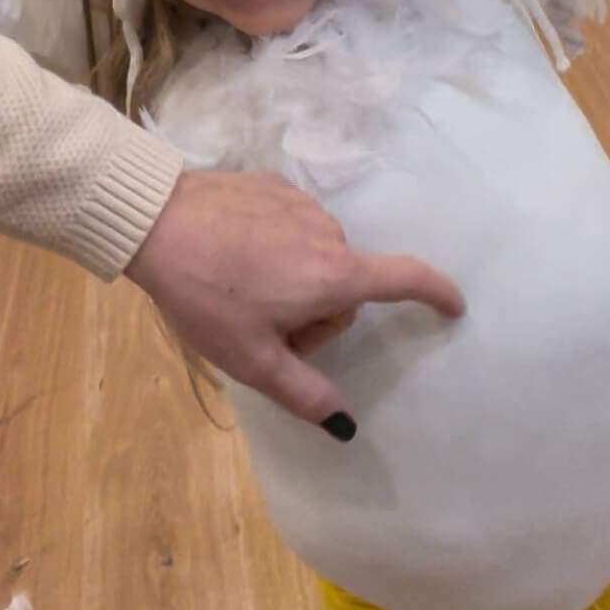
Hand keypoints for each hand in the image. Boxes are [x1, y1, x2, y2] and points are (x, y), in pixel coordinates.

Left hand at [126, 169, 463, 437]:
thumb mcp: (251, 359)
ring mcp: (301, 202)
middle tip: (261, 326)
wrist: (155, 221)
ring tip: (238, 287)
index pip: (404, 279)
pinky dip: (274, 244)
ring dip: (294, 277)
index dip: (436, 292)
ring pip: (316, 254)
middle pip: (343, 285)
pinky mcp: (273, 184)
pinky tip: (232, 252)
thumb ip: (304, 393)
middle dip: (315, 311)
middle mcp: (329, 233)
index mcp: (332, 276)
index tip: (454, 305)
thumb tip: (347, 426)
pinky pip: (291, 225)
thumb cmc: (205, 296)